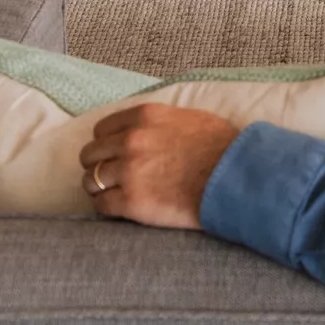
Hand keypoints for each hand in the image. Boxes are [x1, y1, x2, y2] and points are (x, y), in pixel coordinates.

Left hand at [79, 103, 239, 229]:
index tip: (113, 153)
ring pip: (90, 180)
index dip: (106, 143)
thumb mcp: (189, 118)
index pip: (101, 129)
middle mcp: (131, 140)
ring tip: (114, 193)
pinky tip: (119, 208)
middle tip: (112, 175)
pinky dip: (106, 207)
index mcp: (145, 116)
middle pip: (90, 154)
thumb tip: (145, 130)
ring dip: (99, 187)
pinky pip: (101, 205)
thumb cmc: (221, 148)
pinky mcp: (131, 201)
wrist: (234, 178)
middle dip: (98, 165)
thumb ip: (159, 122)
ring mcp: (129, 171)